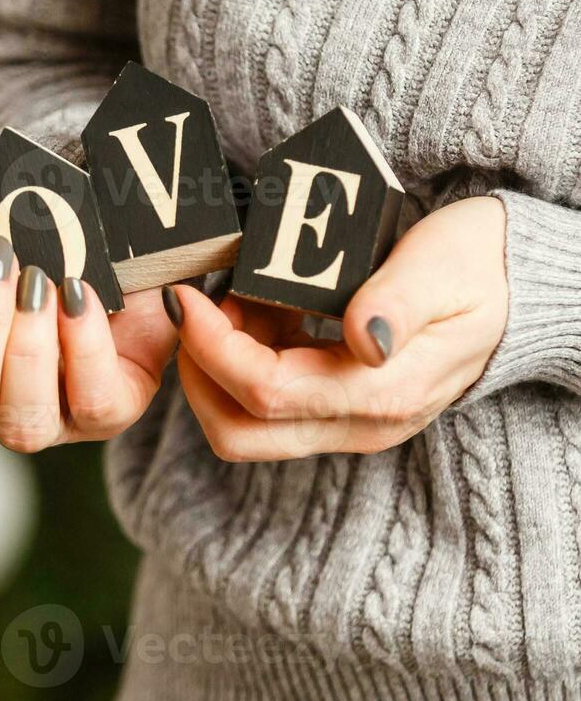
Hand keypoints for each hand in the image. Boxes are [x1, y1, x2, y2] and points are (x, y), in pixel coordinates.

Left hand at [167, 196, 508, 460]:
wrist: (513, 288)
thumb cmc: (476, 268)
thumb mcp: (444, 270)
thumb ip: (399, 304)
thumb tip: (362, 339)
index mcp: (383, 395)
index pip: (266, 393)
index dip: (213, 348)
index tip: (188, 296)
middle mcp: (359, 425)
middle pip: (239, 432)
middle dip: (197, 371)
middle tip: (193, 307)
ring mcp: (344, 423)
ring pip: (242, 424)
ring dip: (213, 367)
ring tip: (225, 300)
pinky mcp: (334, 409)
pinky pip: (263, 405)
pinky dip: (237, 361)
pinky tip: (250, 309)